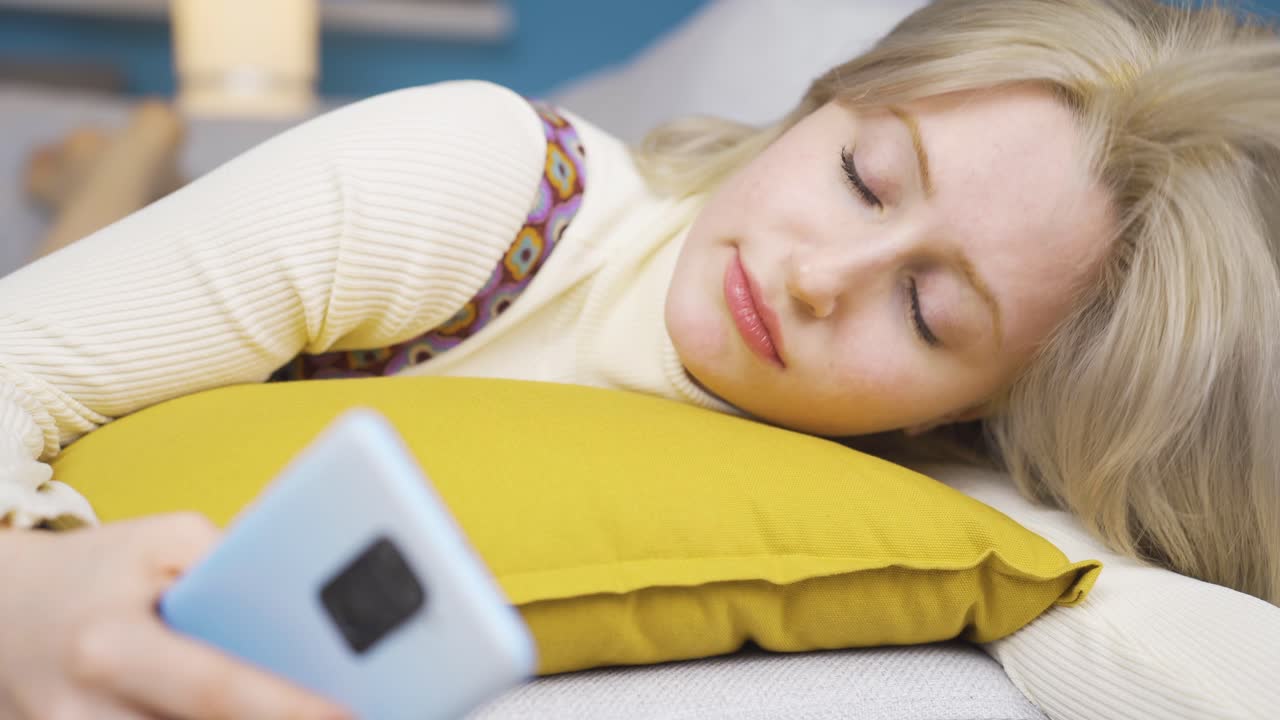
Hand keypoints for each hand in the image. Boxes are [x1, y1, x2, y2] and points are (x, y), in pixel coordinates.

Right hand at [0, 513, 351, 718]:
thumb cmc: (97, 572)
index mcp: (111, 646)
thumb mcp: (160, 541)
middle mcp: (88, 714)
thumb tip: (306, 592)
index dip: (287, 708)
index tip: (350, 712)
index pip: (215, 690)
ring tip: (316, 710)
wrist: (3, 612)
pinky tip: (272, 714)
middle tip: (357, 714)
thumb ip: (232, 560)